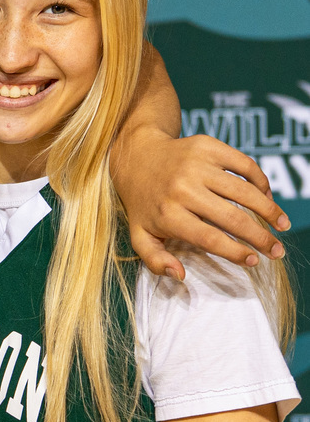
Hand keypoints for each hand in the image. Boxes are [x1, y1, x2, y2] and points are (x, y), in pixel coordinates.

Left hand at [117, 133, 288, 279]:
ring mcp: (196, 165)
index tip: (255, 261)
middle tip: (278, 251)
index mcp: (167, 214)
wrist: (138, 156)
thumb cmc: (144, 203)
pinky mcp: (207, 146)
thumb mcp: (140, 235)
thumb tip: (180, 275)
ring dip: (269, 211)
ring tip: (283, 226)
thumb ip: (155, 260)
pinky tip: (268, 198)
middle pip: (232, 218)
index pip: (209, 238)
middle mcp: (182, 188)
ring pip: (244, 191)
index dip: (235, 252)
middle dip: (260, 238)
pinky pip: (244, 165)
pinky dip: (261, 182)